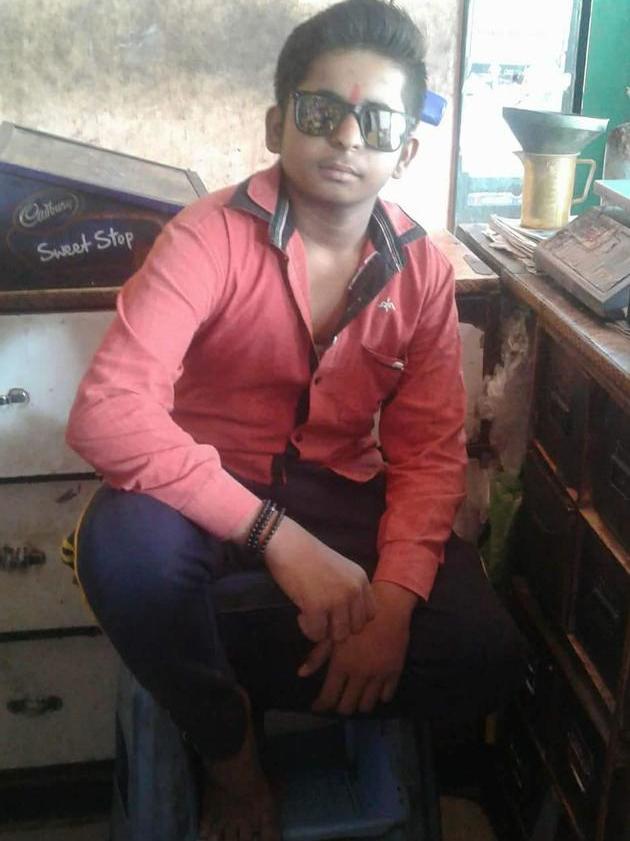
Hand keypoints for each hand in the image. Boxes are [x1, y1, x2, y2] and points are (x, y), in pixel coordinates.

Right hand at [264, 517, 375, 642]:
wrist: (288, 544)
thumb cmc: (309, 555)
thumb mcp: (340, 570)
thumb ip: (349, 591)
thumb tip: (346, 621)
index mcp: (361, 579)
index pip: (370, 614)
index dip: (353, 619)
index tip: (337, 614)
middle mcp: (353, 590)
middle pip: (356, 628)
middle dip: (338, 627)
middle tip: (322, 617)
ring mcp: (337, 599)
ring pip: (339, 635)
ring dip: (324, 631)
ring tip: (311, 616)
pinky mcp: (317, 606)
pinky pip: (317, 634)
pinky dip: (308, 629)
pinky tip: (301, 615)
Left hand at [298, 582, 416, 714]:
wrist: (387, 608)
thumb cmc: (355, 618)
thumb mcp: (333, 635)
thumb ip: (317, 656)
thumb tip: (301, 674)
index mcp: (341, 665)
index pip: (328, 697)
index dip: (321, 706)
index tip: (317, 707)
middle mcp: (359, 675)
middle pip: (347, 707)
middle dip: (339, 707)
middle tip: (337, 701)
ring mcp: (378, 675)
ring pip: (366, 706)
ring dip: (358, 705)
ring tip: (354, 697)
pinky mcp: (394, 672)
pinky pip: (386, 696)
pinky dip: (379, 696)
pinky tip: (373, 689)